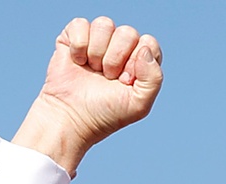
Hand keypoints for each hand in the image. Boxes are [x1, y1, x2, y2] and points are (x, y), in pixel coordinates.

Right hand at [12, 17, 163, 173]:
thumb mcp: (139, 104)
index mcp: (140, 61)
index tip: (124, 82)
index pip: (148, 44)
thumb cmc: (105, 114)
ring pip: (105, 24)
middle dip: (115, 59)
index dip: (137, 63)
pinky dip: (78, 46)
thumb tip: (144, 49)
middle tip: (107, 78)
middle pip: (128, 32)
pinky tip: (77, 62)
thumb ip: (154, 78)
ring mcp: (97, 41)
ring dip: (97, 52)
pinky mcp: (74, 37)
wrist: (71, 118)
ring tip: (92, 70)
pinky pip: (80, 24)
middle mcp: (120, 48)